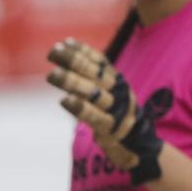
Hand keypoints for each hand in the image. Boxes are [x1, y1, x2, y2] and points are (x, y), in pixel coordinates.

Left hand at [46, 39, 172, 182]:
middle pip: (95, 73)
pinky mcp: (111, 129)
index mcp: (118, 81)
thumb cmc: (116, 116)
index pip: (100, 61)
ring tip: (52, 74)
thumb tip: (67, 44)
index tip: (63, 43)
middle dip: (73, 61)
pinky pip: (94, 116)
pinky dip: (80, 108)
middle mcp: (119, 92)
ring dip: (72, 82)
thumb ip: (90, 72)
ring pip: (93, 92)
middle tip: (52, 52)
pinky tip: (65, 100)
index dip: (82, 51)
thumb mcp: (107, 91)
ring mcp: (116, 110)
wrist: (139, 146)